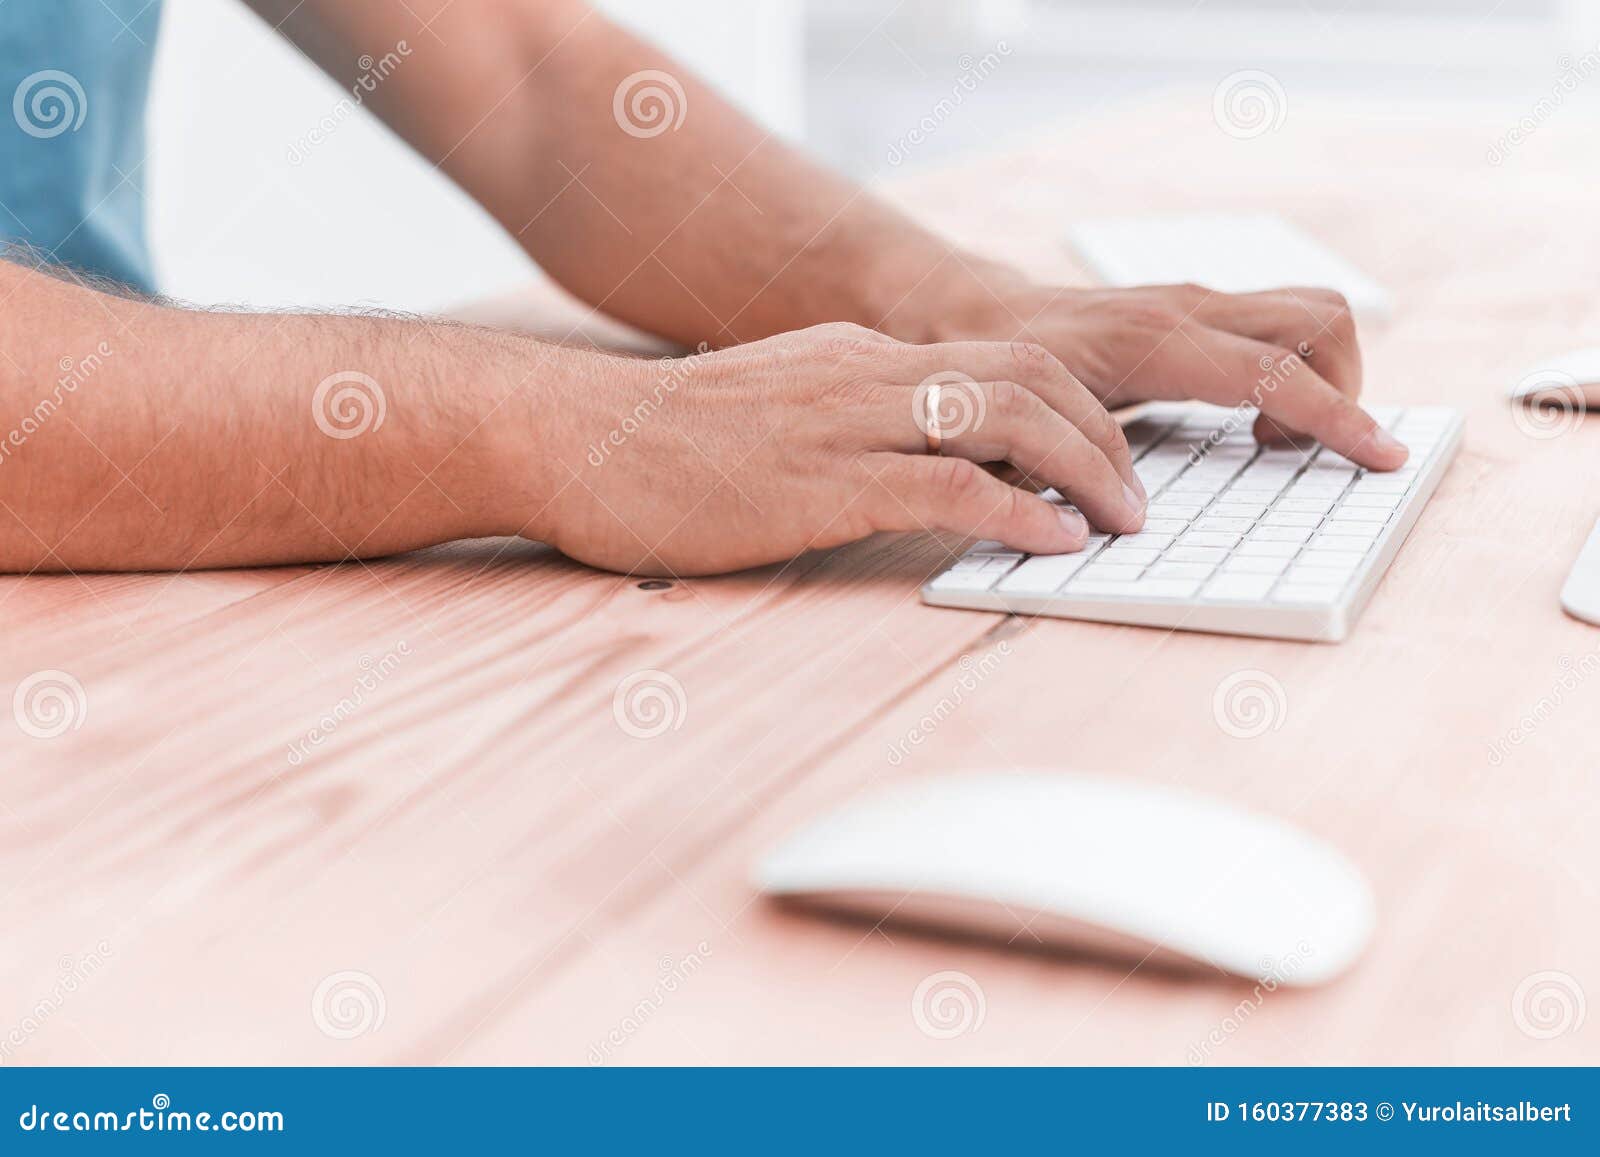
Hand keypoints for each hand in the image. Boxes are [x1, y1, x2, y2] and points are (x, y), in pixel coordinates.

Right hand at [536, 324, 1147, 575]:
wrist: (572, 437)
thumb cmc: (661, 443)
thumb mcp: (774, 409)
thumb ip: (846, 423)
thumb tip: (914, 465)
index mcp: (858, 356)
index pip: (999, 358)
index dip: (1074, 406)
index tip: (1105, 459)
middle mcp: (865, 372)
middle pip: (1026, 376)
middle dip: (1103, 434)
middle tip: (1136, 497)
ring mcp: (844, 421)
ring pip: (1003, 417)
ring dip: (1083, 469)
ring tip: (1121, 521)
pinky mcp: (817, 481)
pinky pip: (945, 484)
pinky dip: (1016, 511)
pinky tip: (1052, 542)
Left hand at [931, 278, 1409, 471]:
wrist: (980, 314)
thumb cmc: (1001, 372)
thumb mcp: (1030, 426)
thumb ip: (1078, 468)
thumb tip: (1125, 522)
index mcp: (1153, 341)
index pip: (1271, 372)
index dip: (1333, 416)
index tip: (1380, 455)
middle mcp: (1188, 308)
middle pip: (1321, 321)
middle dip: (1341, 391)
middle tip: (1287, 452)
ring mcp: (1200, 302)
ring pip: (1313, 313)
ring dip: (1323, 378)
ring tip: (1267, 440)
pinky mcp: (1203, 309)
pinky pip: (1283, 324)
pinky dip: (1296, 369)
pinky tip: (1251, 420)